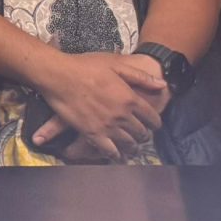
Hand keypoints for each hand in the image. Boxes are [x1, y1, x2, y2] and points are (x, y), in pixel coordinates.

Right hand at [29, 50, 164, 157]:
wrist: (58, 74)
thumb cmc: (84, 66)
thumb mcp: (115, 65)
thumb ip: (140, 76)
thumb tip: (163, 84)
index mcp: (130, 98)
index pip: (152, 118)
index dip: (155, 123)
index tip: (152, 125)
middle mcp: (123, 115)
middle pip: (141, 133)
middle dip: (144, 136)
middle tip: (141, 136)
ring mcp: (108, 126)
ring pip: (128, 144)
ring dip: (132, 147)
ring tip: (132, 148)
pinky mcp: (92, 133)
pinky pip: (109, 151)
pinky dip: (116, 155)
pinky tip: (117, 155)